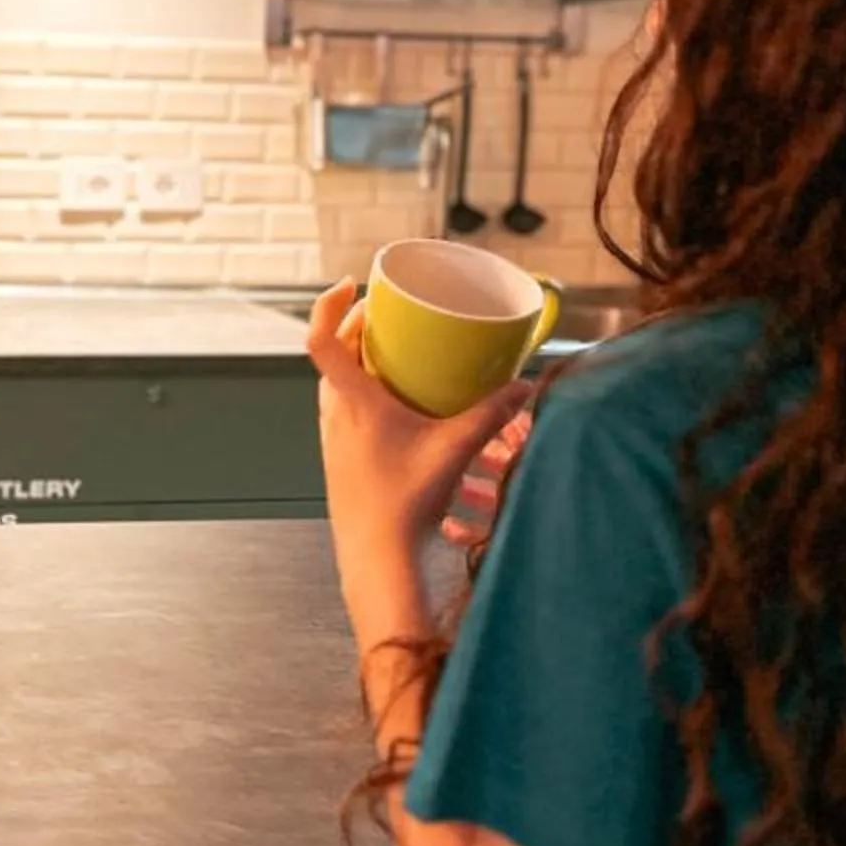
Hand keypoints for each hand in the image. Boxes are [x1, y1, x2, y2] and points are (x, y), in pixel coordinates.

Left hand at [309, 281, 533, 635]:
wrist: (377, 560)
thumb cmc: (405, 504)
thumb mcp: (454, 450)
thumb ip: (492, 414)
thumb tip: (525, 387)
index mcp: (352, 402)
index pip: (321, 341)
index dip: (329, 306)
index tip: (349, 285)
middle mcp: (335, 415)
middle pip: (335, 356)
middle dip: (358, 329)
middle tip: (386, 315)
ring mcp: (335, 439)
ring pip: (339, 385)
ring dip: (362, 363)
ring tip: (395, 354)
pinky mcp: (343, 459)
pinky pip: (348, 411)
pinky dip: (368, 394)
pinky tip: (400, 406)